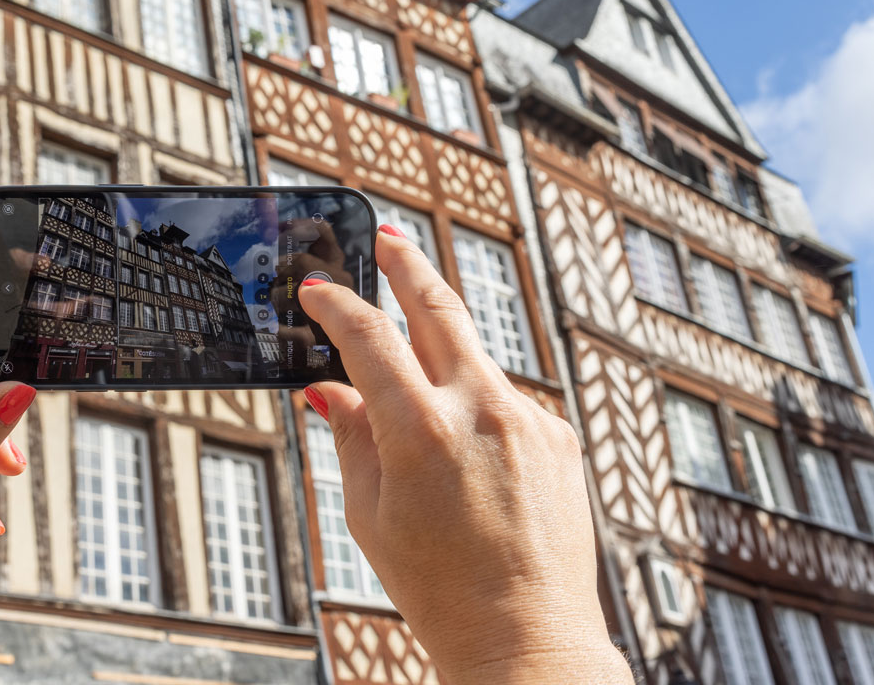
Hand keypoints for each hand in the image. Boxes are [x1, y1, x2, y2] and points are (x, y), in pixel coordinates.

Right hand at [300, 228, 631, 684]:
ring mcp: (528, 418)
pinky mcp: (557, 435)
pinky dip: (476, 410)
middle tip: (388, 236)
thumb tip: (329, 389)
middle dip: (408, 264)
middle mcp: (482, 409)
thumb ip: (351, 436)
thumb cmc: (438, 586)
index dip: (336, 304)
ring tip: (416, 391)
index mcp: (422, 430)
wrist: (527, 636)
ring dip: (440, 354)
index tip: (316, 289)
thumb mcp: (369, 513)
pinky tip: (467, 463)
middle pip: (440, 306)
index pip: (370, 336)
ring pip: (473, 359)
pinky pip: (504, 401)